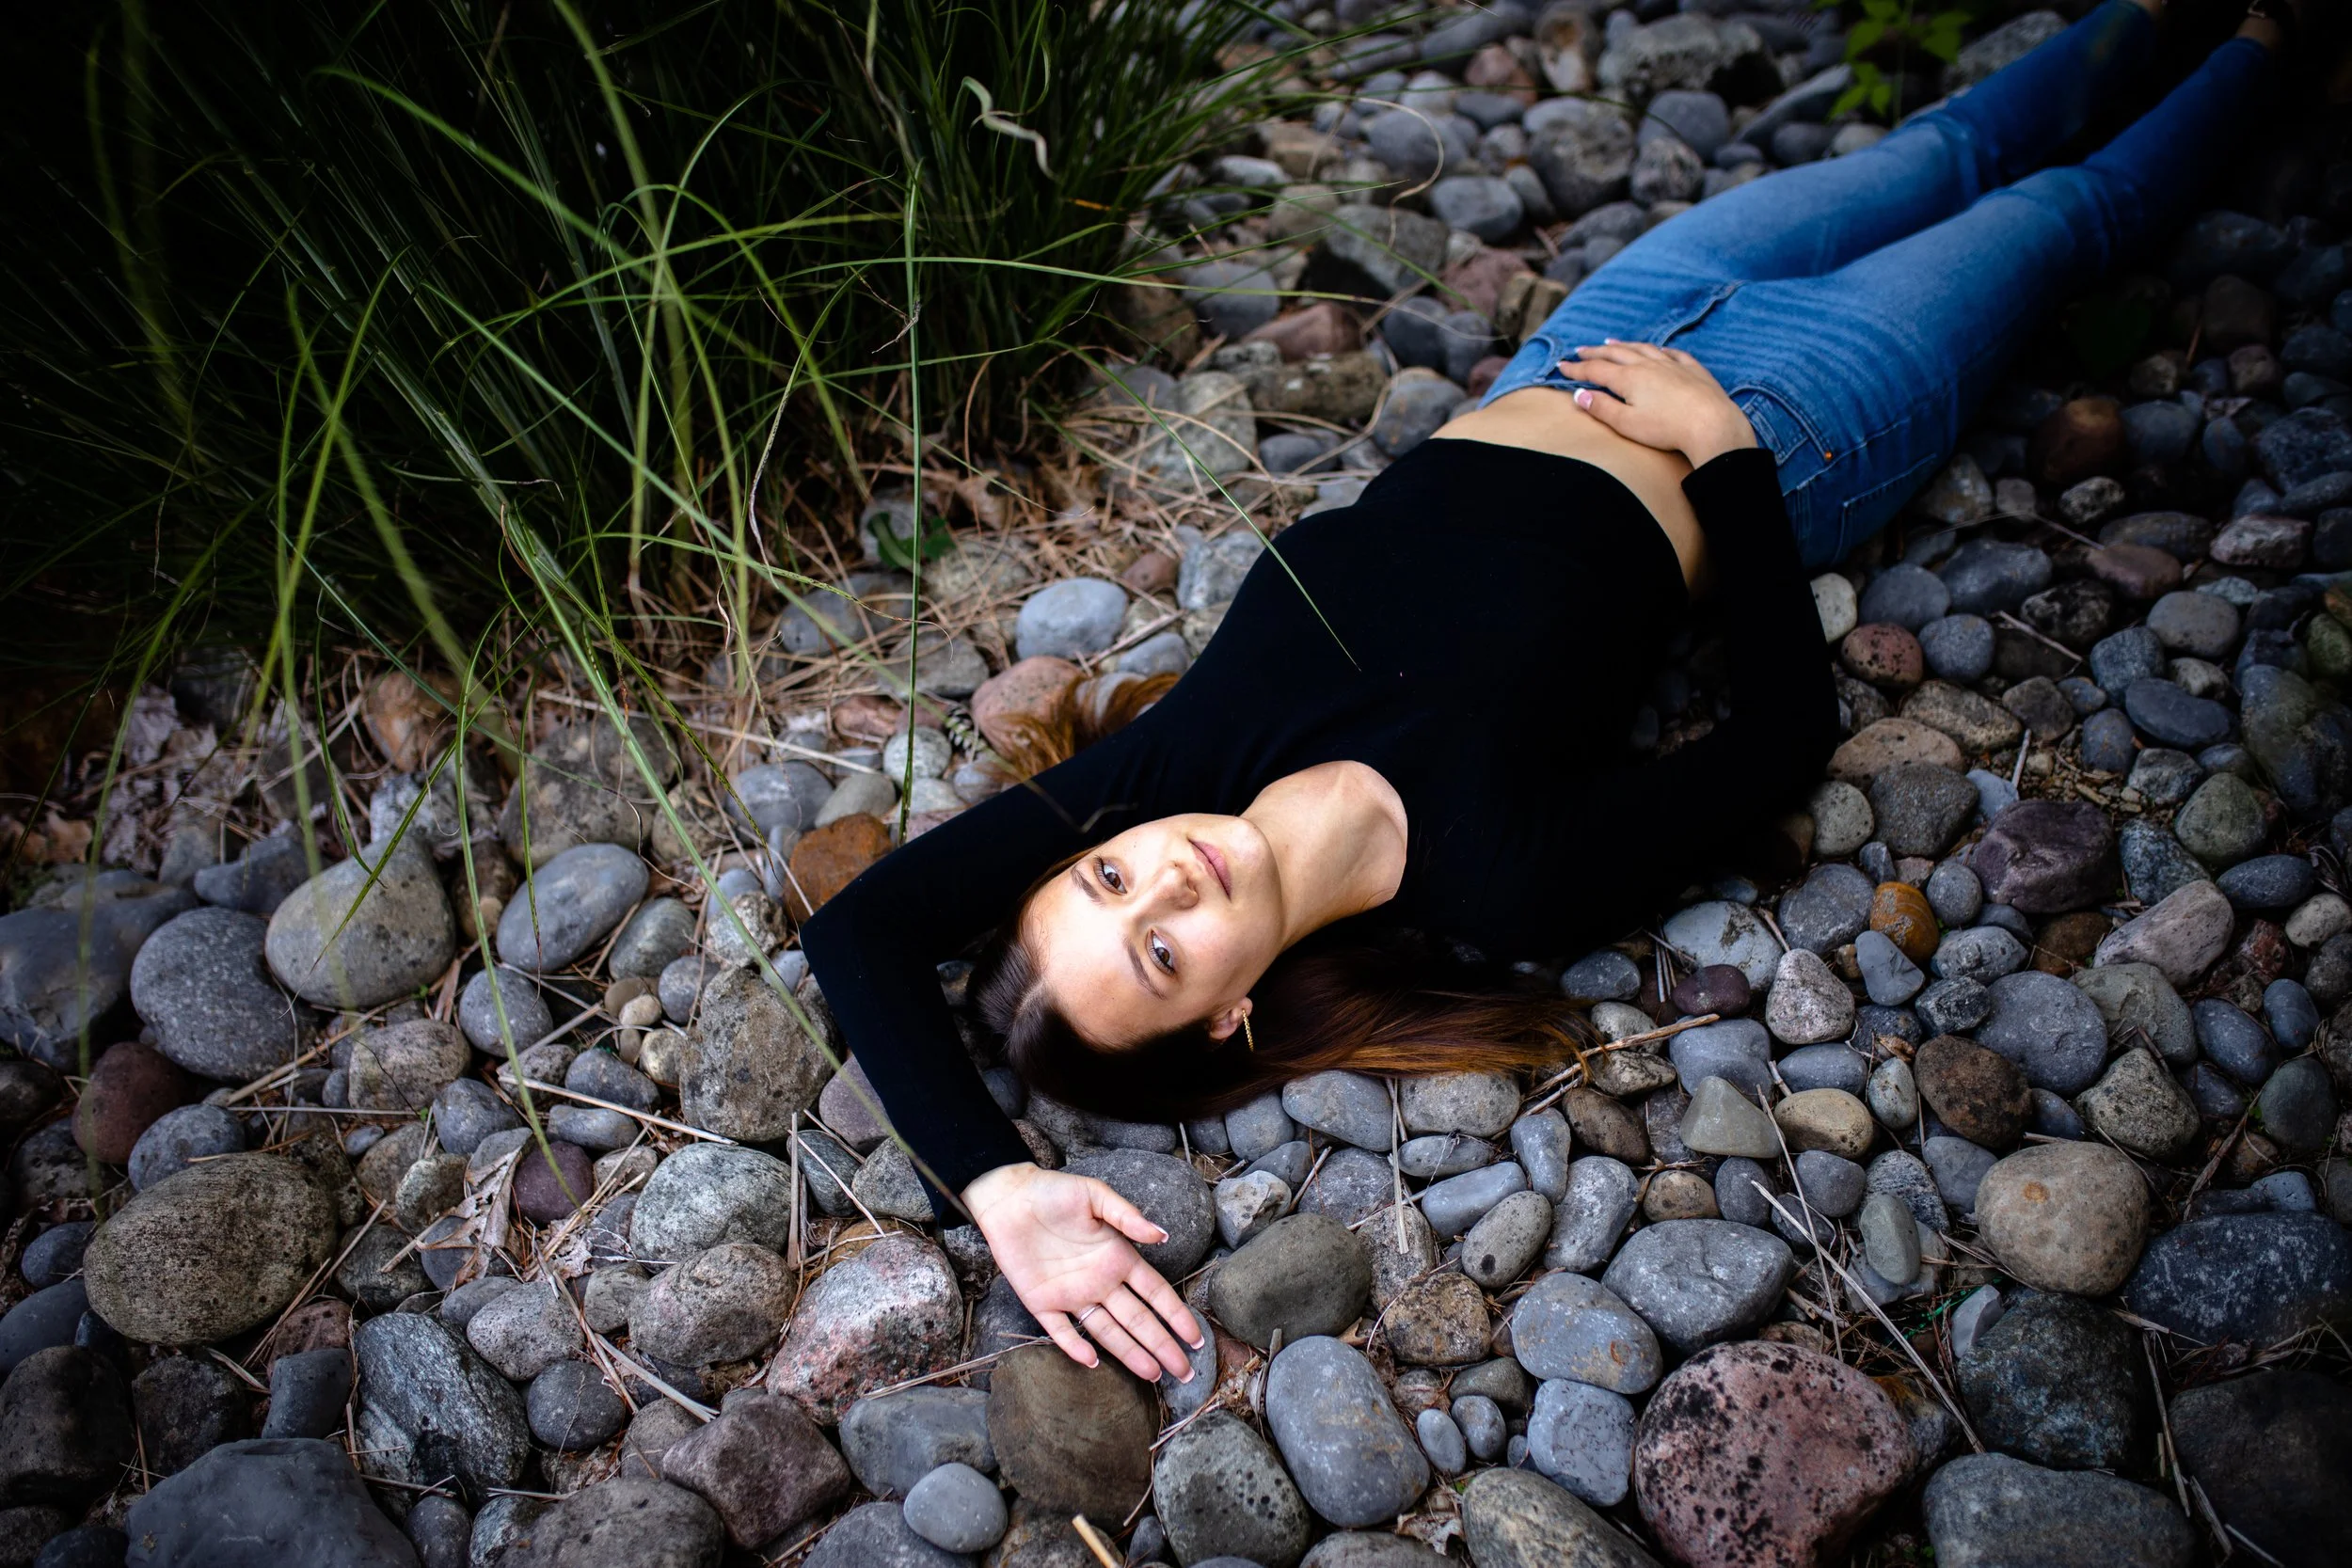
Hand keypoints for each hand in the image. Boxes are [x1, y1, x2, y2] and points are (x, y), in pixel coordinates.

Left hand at [964, 1162, 1204, 1381]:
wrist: (1009, 1198)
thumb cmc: (1054, 1192)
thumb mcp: (1096, 1196)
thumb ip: (1127, 1217)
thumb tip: (1161, 1235)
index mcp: (1118, 1258)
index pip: (1155, 1294)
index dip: (1176, 1315)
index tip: (1195, 1337)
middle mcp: (1100, 1282)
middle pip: (1138, 1320)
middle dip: (1162, 1345)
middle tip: (1185, 1372)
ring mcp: (1072, 1295)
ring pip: (1107, 1331)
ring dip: (1129, 1353)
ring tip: (1152, 1375)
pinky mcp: (1042, 1302)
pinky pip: (1061, 1330)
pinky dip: (1074, 1346)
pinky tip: (1092, 1362)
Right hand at [1561, 340, 1756, 467]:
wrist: (1710, 424)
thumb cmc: (1666, 428)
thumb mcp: (1626, 424)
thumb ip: (1601, 408)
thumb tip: (1580, 395)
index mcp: (1628, 378)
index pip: (1595, 370)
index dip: (1576, 368)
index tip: (1561, 366)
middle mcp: (1648, 366)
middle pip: (1616, 353)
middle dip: (1596, 351)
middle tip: (1581, 350)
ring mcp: (1672, 365)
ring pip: (1643, 348)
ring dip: (1624, 344)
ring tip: (1611, 341)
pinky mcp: (1693, 370)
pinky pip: (1673, 353)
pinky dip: (1660, 349)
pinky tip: (1658, 350)